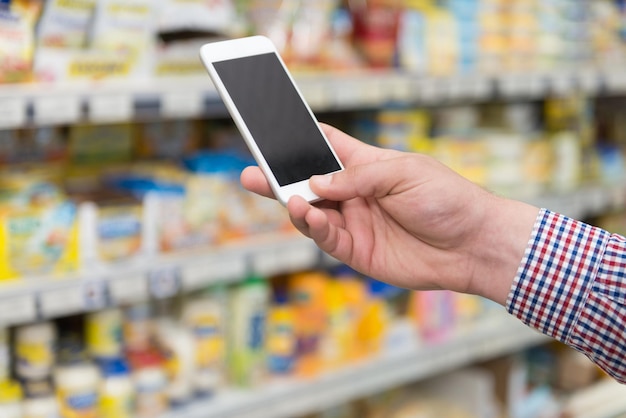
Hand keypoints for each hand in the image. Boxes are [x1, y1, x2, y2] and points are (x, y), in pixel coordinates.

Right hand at [241, 124, 538, 303]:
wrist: (472, 244)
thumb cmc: (446, 198)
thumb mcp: (403, 172)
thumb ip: (357, 177)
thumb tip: (315, 184)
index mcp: (366, 165)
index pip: (327, 147)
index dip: (302, 139)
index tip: (273, 130)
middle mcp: (354, 193)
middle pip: (307, 183)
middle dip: (279, 178)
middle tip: (250, 173)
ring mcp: (353, 223)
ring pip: (310, 213)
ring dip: (293, 205)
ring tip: (285, 197)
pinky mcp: (357, 251)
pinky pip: (326, 238)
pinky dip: (312, 227)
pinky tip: (306, 215)